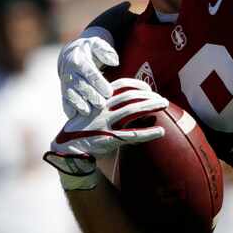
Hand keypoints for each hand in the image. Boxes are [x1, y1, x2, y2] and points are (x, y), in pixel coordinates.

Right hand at [45, 79, 168, 189]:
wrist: (67, 146)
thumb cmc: (85, 127)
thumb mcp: (94, 110)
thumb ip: (109, 103)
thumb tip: (130, 97)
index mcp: (99, 100)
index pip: (121, 86)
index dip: (138, 85)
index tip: (149, 88)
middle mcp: (102, 109)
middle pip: (130, 96)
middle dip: (149, 96)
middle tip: (162, 99)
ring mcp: (105, 124)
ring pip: (132, 111)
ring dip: (151, 106)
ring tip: (164, 106)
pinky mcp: (108, 139)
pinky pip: (132, 135)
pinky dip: (148, 133)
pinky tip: (161, 132)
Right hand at [59, 27, 118, 115]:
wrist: (70, 54)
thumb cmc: (89, 50)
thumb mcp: (97, 44)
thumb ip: (105, 51)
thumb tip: (114, 61)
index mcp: (78, 60)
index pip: (89, 73)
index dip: (98, 83)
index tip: (109, 92)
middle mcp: (70, 72)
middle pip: (80, 86)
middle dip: (90, 96)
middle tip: (101, 105)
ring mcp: (65, 83)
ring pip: (70, 95)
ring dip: (78, 105)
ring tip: (88, 113)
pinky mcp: (64, 91)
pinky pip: (64, 101)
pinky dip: (68, 110)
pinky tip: (75, 117)